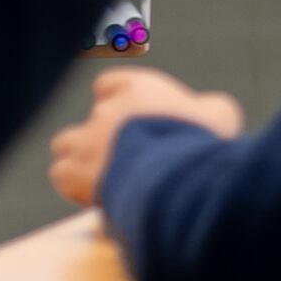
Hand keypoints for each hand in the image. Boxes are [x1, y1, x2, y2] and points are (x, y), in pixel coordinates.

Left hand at [47, 65, 241, 206]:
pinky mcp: (74, 172)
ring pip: (65, 142)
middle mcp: (106, 111)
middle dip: (106, 136)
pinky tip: (94, 195)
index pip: (109, 84)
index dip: (117, 100)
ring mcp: (86, 141)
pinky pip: (61, 173)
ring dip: (79, 156)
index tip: (134, 119)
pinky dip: (73, 184)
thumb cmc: (201, 140)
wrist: (175, 174)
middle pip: (95, 117)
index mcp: (136, 89)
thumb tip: (210, 110)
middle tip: (130, 158)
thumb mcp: (219, 113)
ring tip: (102, 174)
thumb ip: (207, 107)